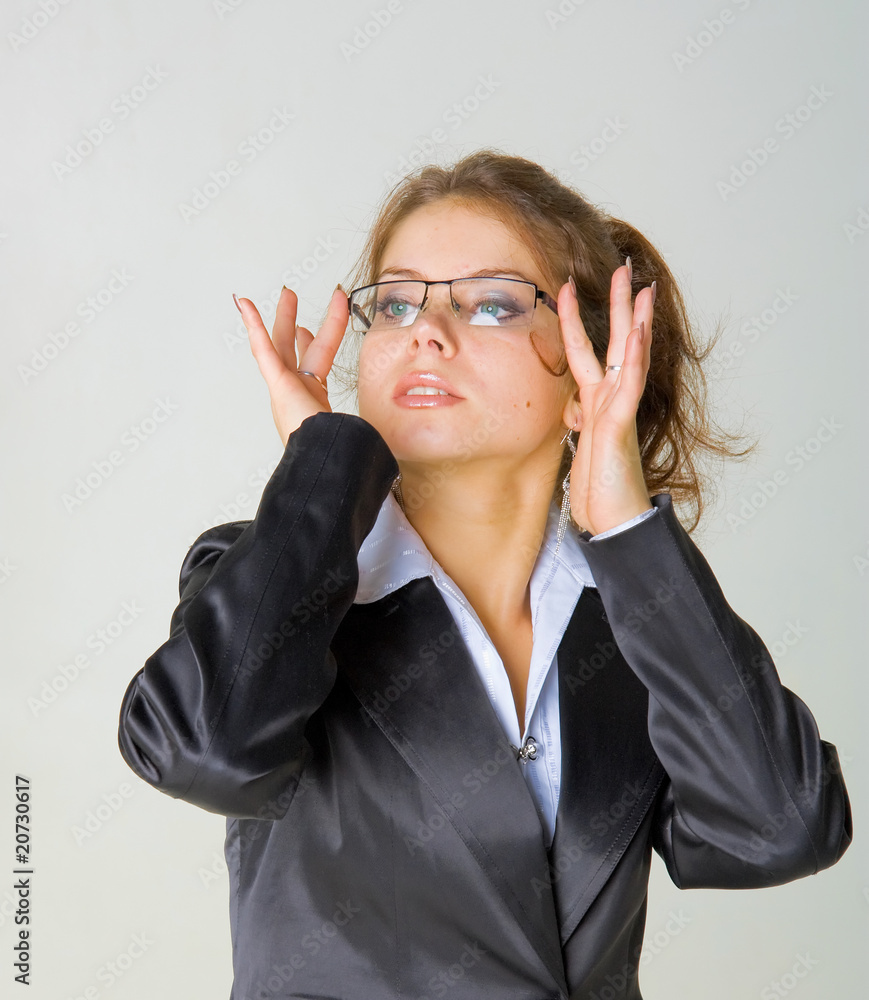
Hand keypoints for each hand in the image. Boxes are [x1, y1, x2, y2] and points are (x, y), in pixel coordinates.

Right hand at [235, 285, 348, 446]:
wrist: (322, 456)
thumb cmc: (333, 446)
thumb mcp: (349, 426)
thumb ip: (356, 422)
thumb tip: (374, 432)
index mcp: (313, 396)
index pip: (319, 356)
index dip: (325, 333)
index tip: (326, 318)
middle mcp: (295, 390)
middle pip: (293, 346)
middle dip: (291, 321)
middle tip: (291, 299)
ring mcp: (284, 387)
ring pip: (279, 343)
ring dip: (280, 316)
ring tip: (282, 294)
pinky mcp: (277, 384)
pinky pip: (263, 348)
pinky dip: (253, 325)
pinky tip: (244, 305)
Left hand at [557, 260, 654, 535]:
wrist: (614, 522)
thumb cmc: (600, 489)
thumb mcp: (581, 448)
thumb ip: (580, 422)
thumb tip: (575, 408)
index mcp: (596, 404)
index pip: (588, 353)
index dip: (576, 321)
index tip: (569, 288)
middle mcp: (610, 401)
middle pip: (616, 343)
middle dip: (620, 305)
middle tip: (626, 268)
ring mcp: (618, 410)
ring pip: (628, 356)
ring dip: (633, 320)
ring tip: (640, 286)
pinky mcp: (620, 426)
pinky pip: (628, 385)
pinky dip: (634, 357)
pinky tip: (638, 332)